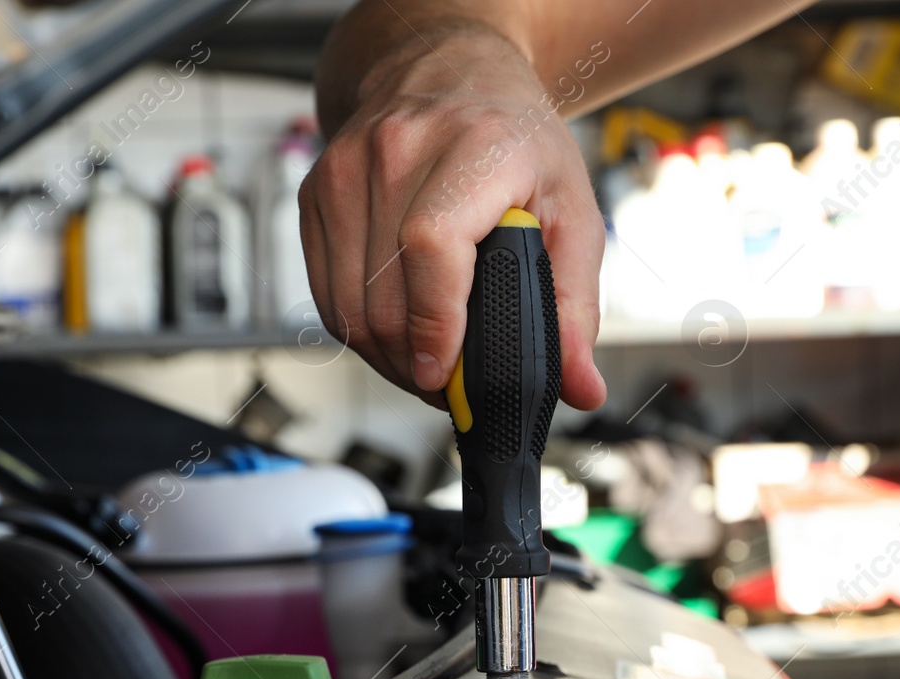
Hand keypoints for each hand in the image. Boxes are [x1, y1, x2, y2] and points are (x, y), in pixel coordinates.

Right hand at [300, 27, 607, 409]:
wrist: (450, 69)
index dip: (434, 321)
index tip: (445, 373)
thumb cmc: (515, 142)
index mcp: (474, 147)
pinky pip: (324, 290)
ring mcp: (346, 168)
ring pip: (345, 302)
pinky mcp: (316, 191)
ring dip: (383, 355)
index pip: (431, 245)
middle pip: (382, 291)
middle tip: (451, 387)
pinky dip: (357, 329)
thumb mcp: (571, 211)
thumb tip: (583, 389)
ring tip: (425, 366)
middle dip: (413, 361)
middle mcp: (398, 148)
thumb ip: (575, 305)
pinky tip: (394, 336)